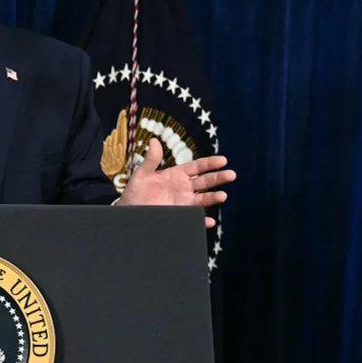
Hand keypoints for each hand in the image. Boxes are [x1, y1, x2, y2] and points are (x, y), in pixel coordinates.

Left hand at [117, 139, 234, 227]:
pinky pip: (194, 218)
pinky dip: (202, 220)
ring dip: (213, 197)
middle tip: (231, 175)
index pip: (197, 167)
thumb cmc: (135, 192)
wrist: (130, 213)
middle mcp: (184, 188)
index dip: (210, 163)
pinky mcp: (180, 216)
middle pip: (205, 181)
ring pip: (203, 199)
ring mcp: (183, 202)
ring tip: (222, 196)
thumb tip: (153, 141)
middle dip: (218, 178)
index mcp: (177, 175)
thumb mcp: (141, 175)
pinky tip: (209, 221)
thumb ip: (150, 160)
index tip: (223, 160)